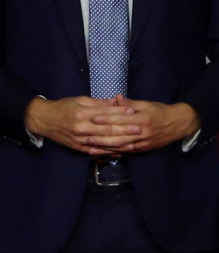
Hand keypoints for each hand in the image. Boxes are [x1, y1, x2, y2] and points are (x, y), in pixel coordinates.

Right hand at [23, 96, 144, 154]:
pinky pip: (96, 151)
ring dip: (120, 143)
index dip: (120, 113)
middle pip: (106, 130)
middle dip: (124, 130)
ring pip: (103, 143)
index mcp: (82, 114)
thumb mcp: (80, 100)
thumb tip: (116, 101)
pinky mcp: (78, 147)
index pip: (105, 114)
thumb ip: (98, 102)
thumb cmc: (64, 107)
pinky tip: (120, 152)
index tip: (133, 112)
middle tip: (139, 129)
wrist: (44, 120)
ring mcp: (79, 139)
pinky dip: (108, 152)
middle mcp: (81, 128)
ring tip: (134, 142)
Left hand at [85, 97, 200, 152]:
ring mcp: (142, 142)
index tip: (93, 118)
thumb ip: (131, 103)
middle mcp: (142, 132)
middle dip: (101, 136)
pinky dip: (113, 153)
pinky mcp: (142, 149)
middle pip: (118, 135)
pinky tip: (103, 153)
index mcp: (143, 119)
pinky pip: (125, 152)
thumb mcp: (148, 104)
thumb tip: (116, 98)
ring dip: (104, 147)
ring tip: (89, 146)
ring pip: (120, 146)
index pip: (121, 119)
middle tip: (85, 135)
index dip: (107, 119)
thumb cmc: (162, 112)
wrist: (179, 124)